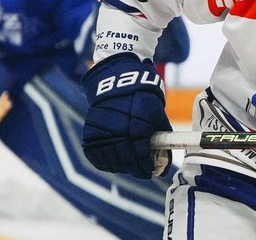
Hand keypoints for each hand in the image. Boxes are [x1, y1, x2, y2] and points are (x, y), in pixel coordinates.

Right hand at [82, 53, 171, 178]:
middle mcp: (118, 135)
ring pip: (112, 162)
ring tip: (129, 166)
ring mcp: (102, 136)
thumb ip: (161, 137)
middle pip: (127, 163)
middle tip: (141, 171)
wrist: (117, 83)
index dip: (147, 168)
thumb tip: (165, 159)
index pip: (142, 158)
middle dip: (136, 169)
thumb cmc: (142, 98)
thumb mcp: (157, 114)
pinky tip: (115, 162)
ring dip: (121, 167)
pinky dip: (106, 162)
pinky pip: (97, 158)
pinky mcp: (90, 136)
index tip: (150, 172)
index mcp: (138, 130)